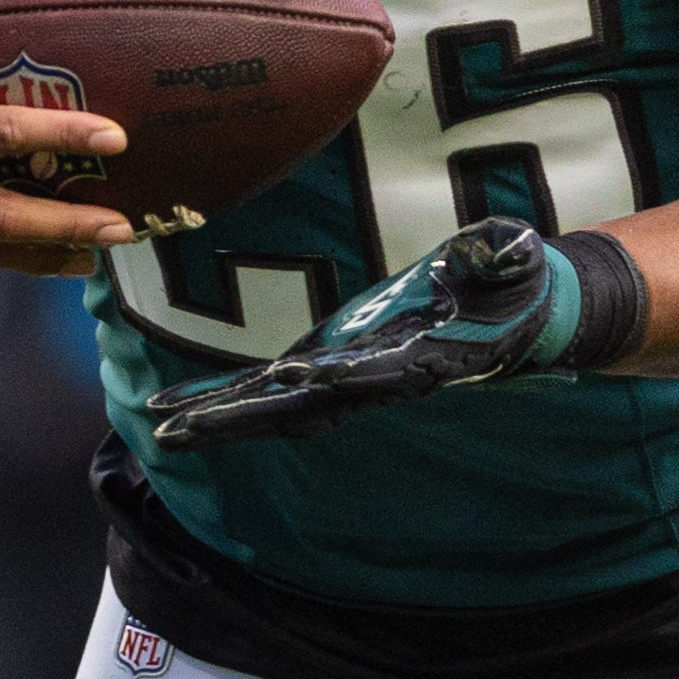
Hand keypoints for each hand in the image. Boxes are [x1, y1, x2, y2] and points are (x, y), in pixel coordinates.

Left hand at [146, 218, 580, 446]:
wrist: (516, 313)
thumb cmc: (512, 279)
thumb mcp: (513, 254)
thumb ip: (503, 253)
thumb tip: (510, 249)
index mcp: (419, 353)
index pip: (373, 370)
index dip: (336, 375)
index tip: (292, 375)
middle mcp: (375, 376)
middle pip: (303, 407)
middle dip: (242, 417)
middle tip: (179, 428)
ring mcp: (351, 374)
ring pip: (280, 409)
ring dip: (224, 419)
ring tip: (163, 430)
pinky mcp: (336, 363)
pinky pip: (277, 391)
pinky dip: (232, 399)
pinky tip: (187, 407)